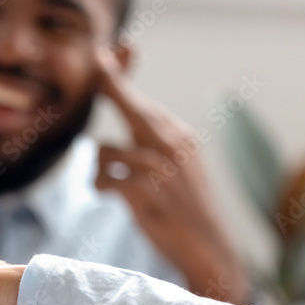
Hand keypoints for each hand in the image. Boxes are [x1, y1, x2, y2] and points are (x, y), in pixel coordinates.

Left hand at [94, 47, 248, 304]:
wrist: (207, 248)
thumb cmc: (183, 211)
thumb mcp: (174, 170)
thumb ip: (150, 146)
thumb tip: (117, 133)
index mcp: (179, 138)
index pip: (144, 103)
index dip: (119, 78)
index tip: (103, 57)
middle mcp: (172, 146)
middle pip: (128, 107)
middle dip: (108, 86)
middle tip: (97, 63)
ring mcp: (159, 167)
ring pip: (105, 149)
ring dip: (98, 168)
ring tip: (107, 184)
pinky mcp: (146, 191)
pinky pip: (105, 177)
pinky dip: (101, 186)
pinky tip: (107, 195)